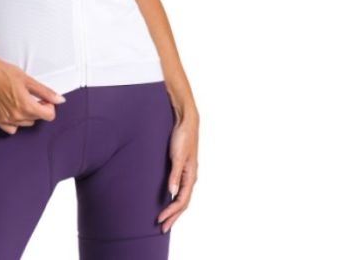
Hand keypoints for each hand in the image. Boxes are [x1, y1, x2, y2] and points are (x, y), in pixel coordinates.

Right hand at [0, 59, 66, 134]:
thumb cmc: (5, 73)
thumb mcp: (29, 81)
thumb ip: (46, 92)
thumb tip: (60, 100)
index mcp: (27, 107)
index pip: (49, 116)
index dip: (49, 105)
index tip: (44, 99)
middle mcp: (17, 117)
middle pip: (37, 118)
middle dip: (38, 108)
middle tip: (31, 96)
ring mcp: (6, 120)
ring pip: (25, 124)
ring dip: (27, 114)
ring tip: (21, 100)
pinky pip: (11, 129)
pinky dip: (14, 122)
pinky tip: (12, 109)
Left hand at [158, 111, 198, 232]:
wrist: (186, 121)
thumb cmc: (183, 137)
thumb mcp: (177, 156)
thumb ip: (175, 174)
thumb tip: (172, 193)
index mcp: (191, 176)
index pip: (182, 201)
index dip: (171, 213)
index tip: (160, 220)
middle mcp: (190, 177)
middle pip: (183, 203)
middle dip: (173, 217)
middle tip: (161, 229)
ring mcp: (187, 173)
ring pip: (182, 197)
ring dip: (174, 210)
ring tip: (165, 219)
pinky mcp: (181, 167)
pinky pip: (179, 188)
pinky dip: (174, 198)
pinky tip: (168, 199)